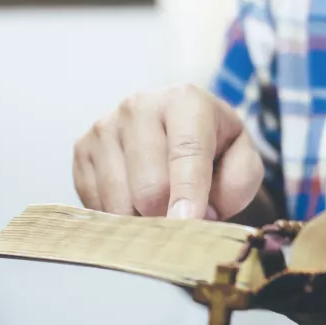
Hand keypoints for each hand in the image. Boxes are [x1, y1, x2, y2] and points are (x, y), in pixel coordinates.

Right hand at [72, 84, 264, 219]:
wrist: (177, 129)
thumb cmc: (215, 148)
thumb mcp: (243, 159)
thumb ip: (238, 183)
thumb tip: (201, 213)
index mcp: (185, 101)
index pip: (186, 153)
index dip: (187, 194)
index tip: (186, 223)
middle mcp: (138, 106)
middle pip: (149, 186)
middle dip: (168, 215)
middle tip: (182, 216)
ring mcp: (105, 126)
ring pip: (118, 201)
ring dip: (142, 219)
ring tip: (159, 205)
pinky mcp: (81, 148)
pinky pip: (94, 204)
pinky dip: (117, 216)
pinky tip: (134, 200)